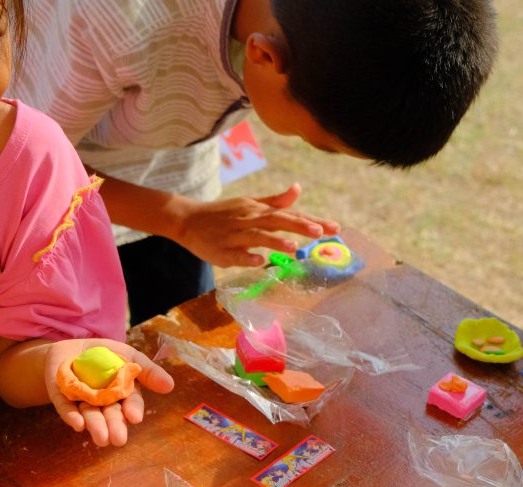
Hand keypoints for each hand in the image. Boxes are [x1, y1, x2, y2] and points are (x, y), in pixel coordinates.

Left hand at [44, 339, 173, 446]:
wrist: (72, 347)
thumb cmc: (105, 354)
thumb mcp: (129, 356)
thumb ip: (147, 371)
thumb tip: (170, 386)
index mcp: (122, 394)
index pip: (130, 403)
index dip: (132, 410)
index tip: (134, 417)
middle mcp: (103, 402)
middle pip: (110, 414)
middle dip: (115, 426)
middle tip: (118, 439)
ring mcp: (82, 402)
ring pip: (90, 415)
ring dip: (96, 426)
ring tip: (101, 439)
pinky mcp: (62, 399)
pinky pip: (66, 408)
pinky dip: (71, 416)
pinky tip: (78, 425)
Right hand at [172, 183, 338, 266]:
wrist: (188, 220)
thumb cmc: (223, 214)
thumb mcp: (250, 203)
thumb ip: (275, 200)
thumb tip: (298, 189)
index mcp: (258, 210)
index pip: (289, 214)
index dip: (312, 221)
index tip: (334, 228)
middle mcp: (249, 220)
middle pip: (277, 222)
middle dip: (299, 227)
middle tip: (320, 233)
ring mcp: (235, 236)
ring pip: (257, 237)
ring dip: (275, 242)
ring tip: (294, 248)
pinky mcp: (222, 251)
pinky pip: (236, 255)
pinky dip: (247, 256)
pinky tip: (260, 261)